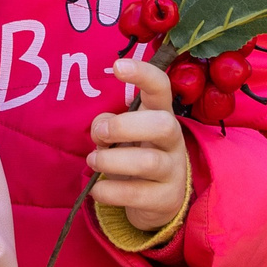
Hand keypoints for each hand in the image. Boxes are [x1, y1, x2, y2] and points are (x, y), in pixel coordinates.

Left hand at [91, 58, 191, 231]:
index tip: (118, 66)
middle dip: (124, 127)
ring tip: (93, 161)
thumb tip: (100, 131)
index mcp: (161, 114)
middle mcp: (173, 139)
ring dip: (110, 161)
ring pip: (148, 162)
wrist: (159, 200)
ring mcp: (173, 170)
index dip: (143, 74)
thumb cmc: (135, 155)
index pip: (161, 87)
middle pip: (162, 124)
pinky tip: (98, 189)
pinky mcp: (166, 199)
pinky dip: (109, 191)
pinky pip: (136, 194)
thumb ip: (108, 125)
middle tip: (100, 134)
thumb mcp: (122, 135)